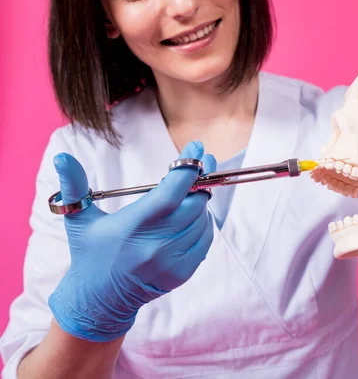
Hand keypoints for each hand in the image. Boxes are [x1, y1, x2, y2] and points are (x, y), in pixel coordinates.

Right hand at [48, 141, 215, 341]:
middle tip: (198, 166)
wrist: (98, 301)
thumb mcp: (78, 218)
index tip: (197, 147)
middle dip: (199, 180)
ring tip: (189, 194)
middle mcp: (155, 244)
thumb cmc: (90, 253)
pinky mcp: (182, 272)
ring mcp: (171, 261)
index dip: (188, 168)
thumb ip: (73, 184)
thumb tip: (61, 157)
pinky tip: (192, 217)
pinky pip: (205, 240)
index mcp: (133, 226)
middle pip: (194, 203)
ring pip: (202, 220)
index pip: (171, 193)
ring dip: (200, 202)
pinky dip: (203, 224)